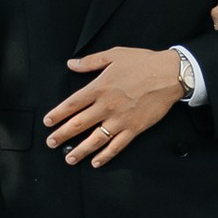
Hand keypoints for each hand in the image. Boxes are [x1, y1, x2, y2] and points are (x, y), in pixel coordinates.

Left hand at [45, 46, 185, 166]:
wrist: (170, 74)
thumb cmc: (143, 62)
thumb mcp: (114, 54)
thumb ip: (91, 61)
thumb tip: (72, 63)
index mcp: (99, 87)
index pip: (72, 104)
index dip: (57, 114)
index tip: (48, 122)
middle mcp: (107, 106)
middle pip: (78, 124)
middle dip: (62, 136)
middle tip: (51, 143)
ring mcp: (120, 120)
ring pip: (95, 140)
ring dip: (80, 150)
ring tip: (69, 158)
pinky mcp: (134, 128)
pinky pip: (116, 146)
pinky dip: (105, 156)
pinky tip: (96, 162)